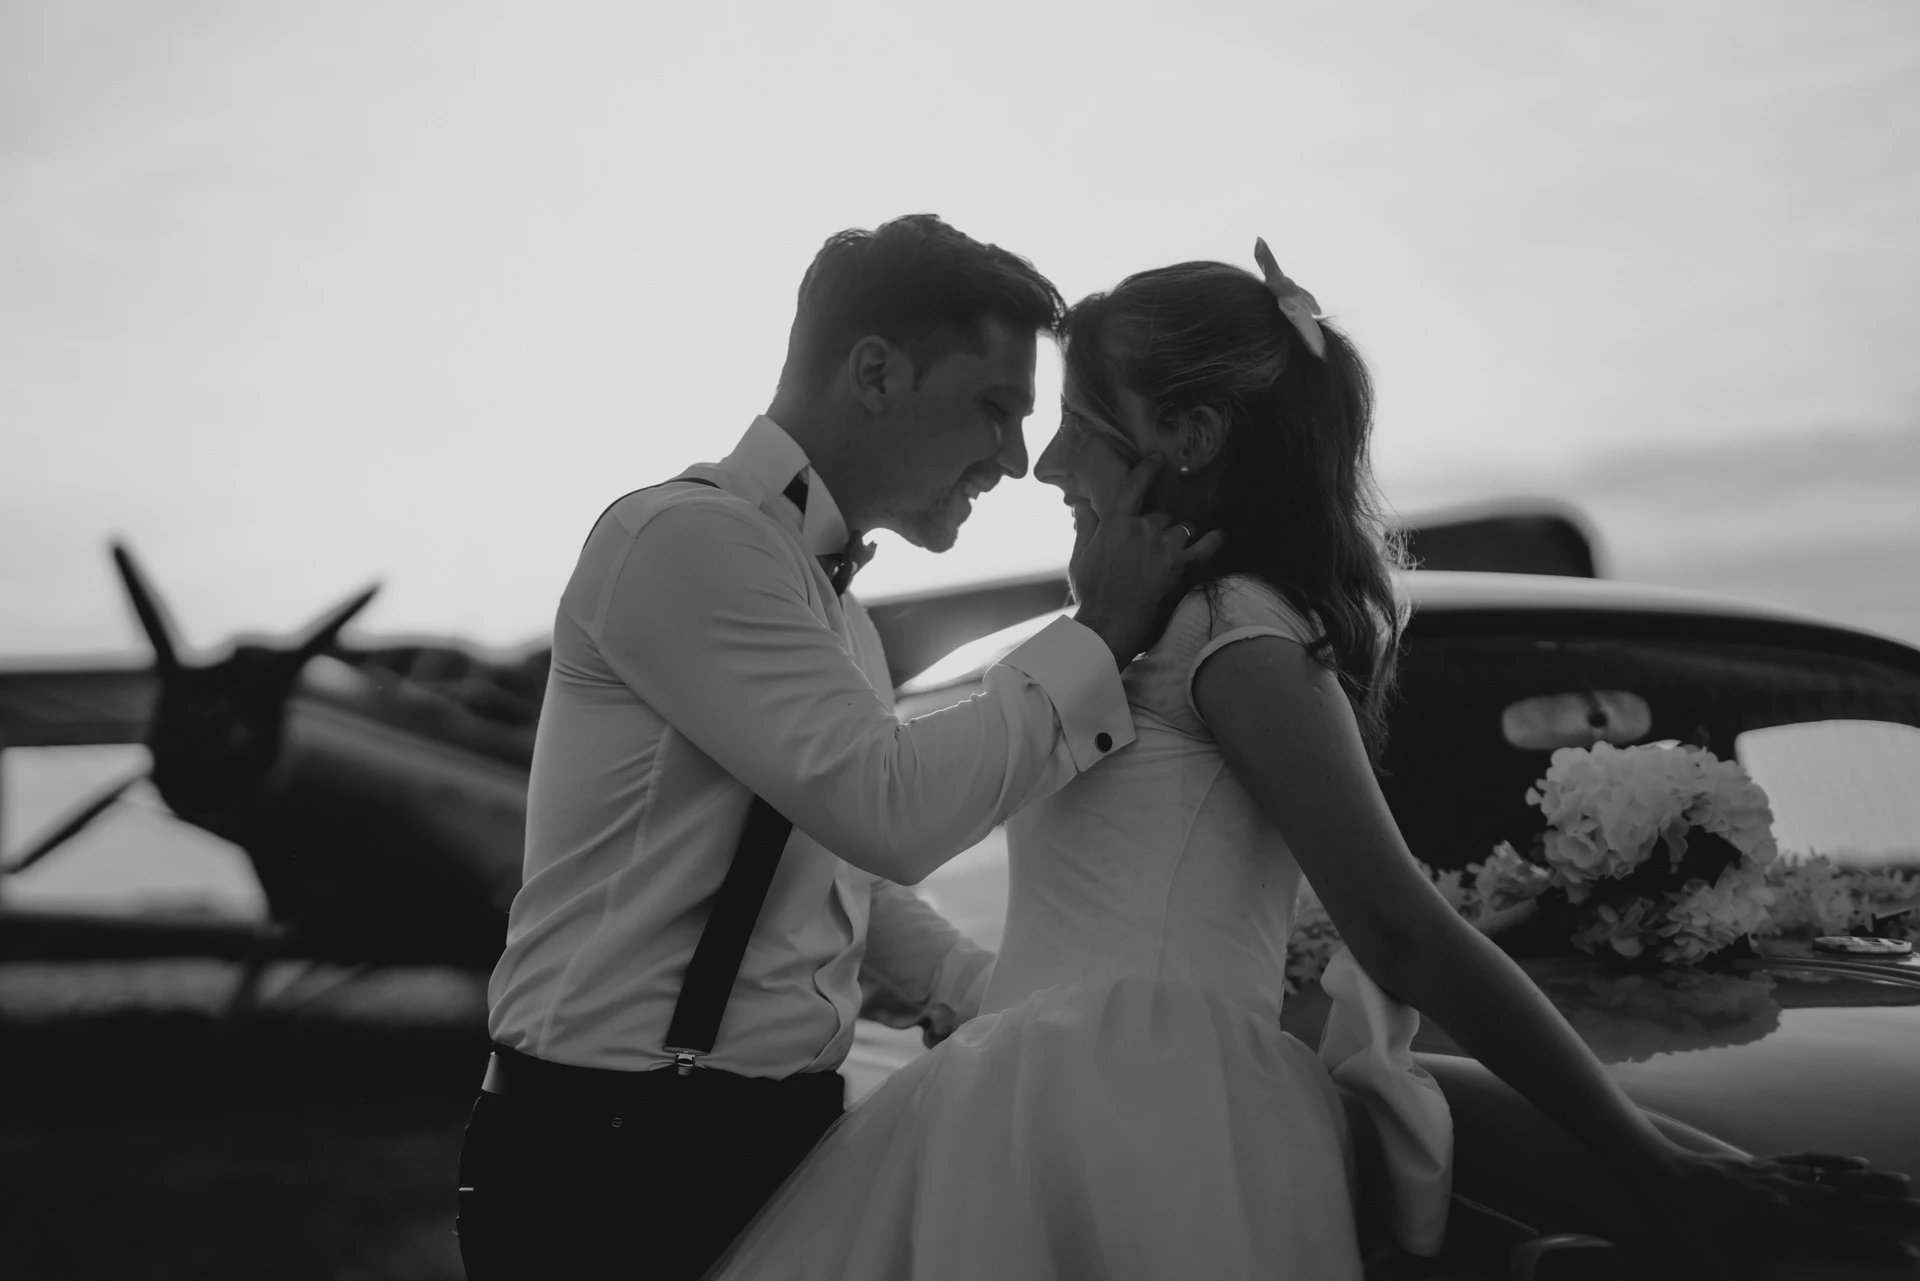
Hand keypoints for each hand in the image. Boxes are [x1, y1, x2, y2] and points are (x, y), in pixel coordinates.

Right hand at [1069, 456, 1224, 667]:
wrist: (1108, 625)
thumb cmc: (1091, 592)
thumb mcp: (1080, 556)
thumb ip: (1085, 526)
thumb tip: (1080, 503)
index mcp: (1116, 523)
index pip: (1135, 486)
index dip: (1148, 469)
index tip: (1158, 459)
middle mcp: (1143, 530)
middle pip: (1160, 515)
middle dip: (1157, 526)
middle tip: (1149, 547)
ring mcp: (1165, 548)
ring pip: (1182, 529)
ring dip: (1178, 538)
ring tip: (1169, 554)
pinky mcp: (1182, 568)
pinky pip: (1206, 547)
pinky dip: (1214, 541)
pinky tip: (1220, 536)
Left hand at [1634, 1148, 1919, 1276]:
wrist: (1650, 1171)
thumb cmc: (1678, 1225)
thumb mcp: (1709, 1267)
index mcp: (1777, 1221)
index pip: (1838, 1236)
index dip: (1875, 1246)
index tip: (1913, 1254)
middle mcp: (1783, 1194)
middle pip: (1847, 1203)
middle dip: (1890, 1210)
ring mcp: (1772, 1174)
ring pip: (1832, 1178)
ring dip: (1870, 1183)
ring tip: (1906, 1184)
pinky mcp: (1759, 1163)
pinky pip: (1805, 1160)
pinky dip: (1833, 1162)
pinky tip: (1856, 1161)